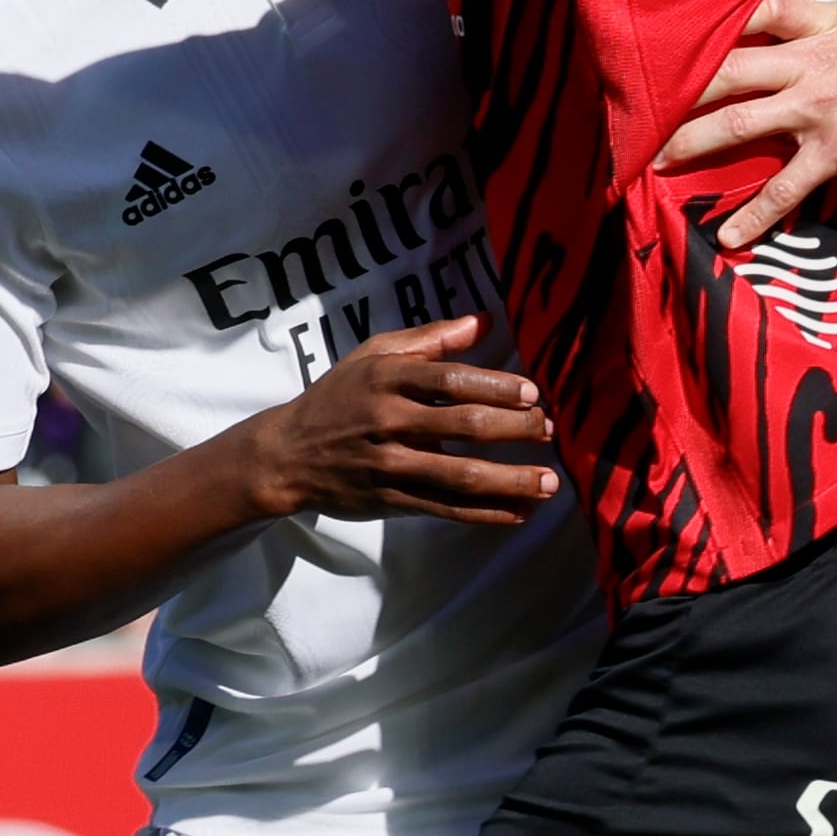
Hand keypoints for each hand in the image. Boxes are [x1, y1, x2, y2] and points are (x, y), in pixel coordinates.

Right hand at [226, 316, 557, 525]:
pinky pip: (446, 509)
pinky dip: (485, 513)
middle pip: (463, 425)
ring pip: (460, 475)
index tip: (533, 393)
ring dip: (510, 480)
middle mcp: (389, 420)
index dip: (496, 385)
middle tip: (550, 430)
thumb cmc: (337, 397)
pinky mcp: (390, 500)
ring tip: (550, 481)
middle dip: (515, 430)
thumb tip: (483, 322)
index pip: (451, 380)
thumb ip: (429, 340)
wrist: (286, 454)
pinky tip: (519, 512)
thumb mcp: (372, 355)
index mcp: (387, 378)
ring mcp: (390, 464)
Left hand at [658, 0, 836, 249]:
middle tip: (639, 103)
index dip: (718, 18)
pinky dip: (754, 216)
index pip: (757, 10)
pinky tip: (727, 238)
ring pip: (736, 124)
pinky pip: (783, 188)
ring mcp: (816, 109)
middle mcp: (808, 64)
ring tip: (655, 162)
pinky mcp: (834, 152)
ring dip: (690, 144)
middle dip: (679, 89)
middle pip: (725, 70)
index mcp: (822, 23)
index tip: (683, 29)